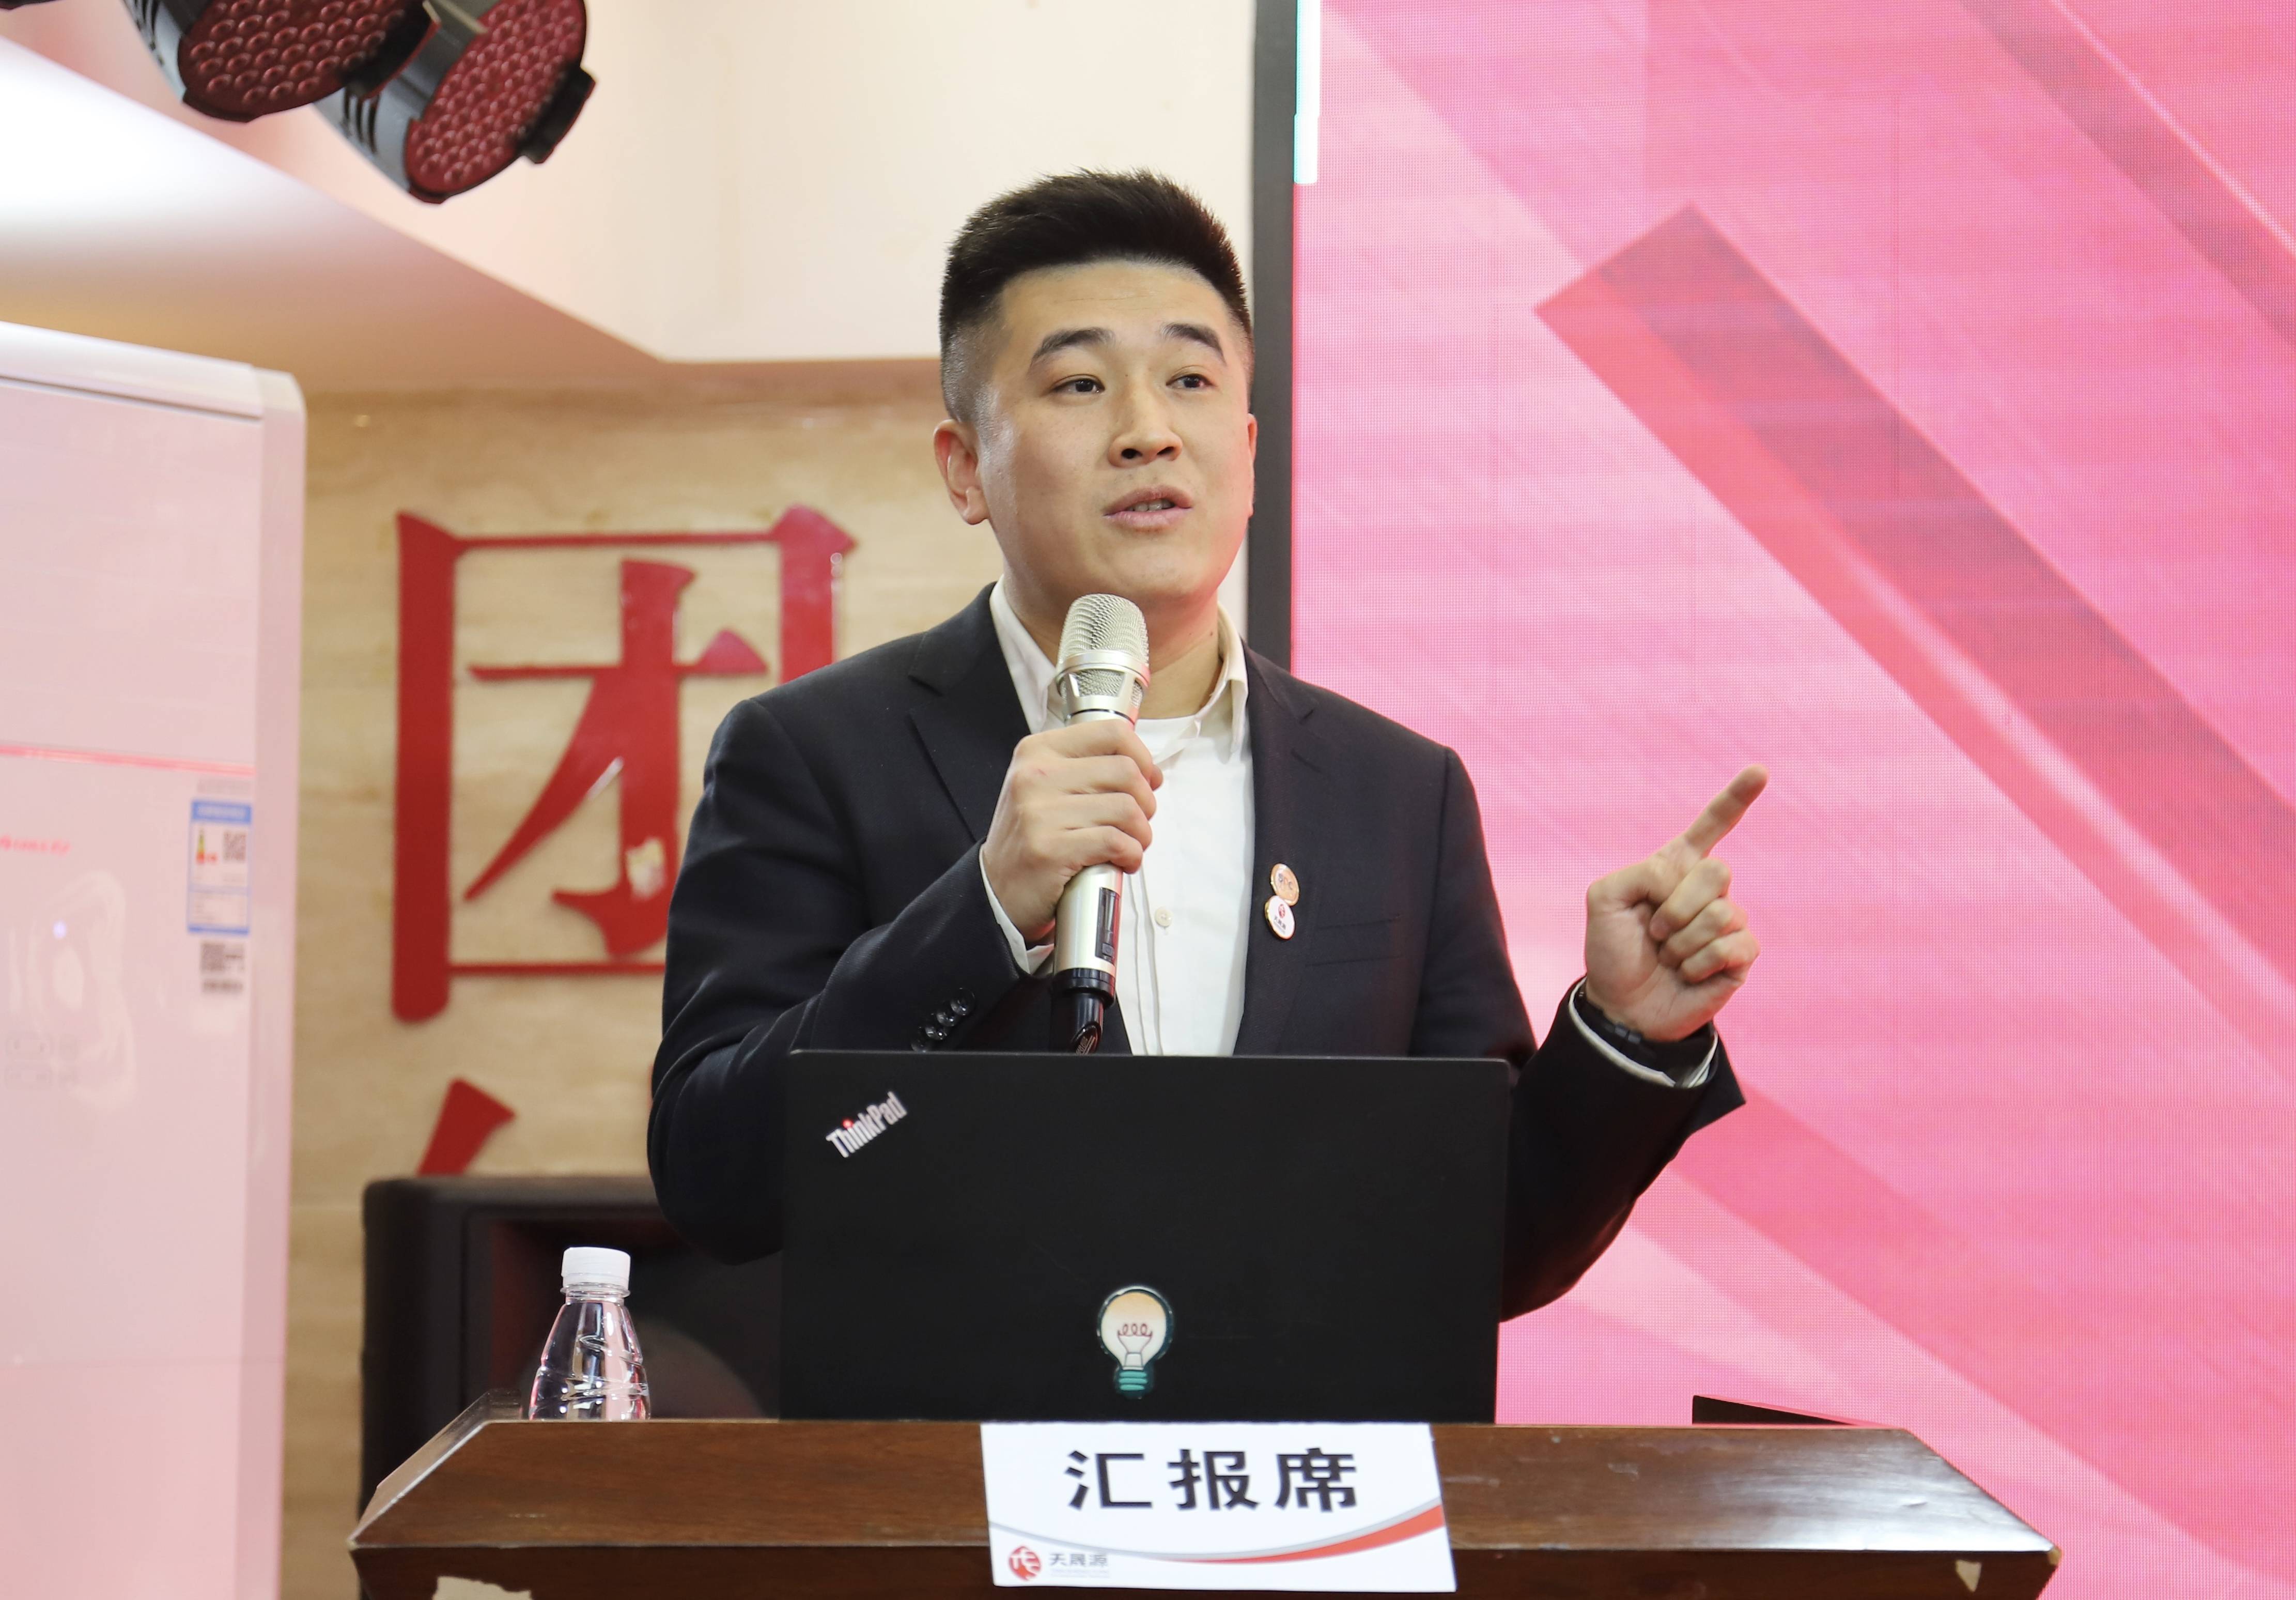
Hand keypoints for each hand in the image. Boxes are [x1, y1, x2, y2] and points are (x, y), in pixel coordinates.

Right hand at [981, 719, 1162, 940]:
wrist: (997, 888)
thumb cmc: (1034, 837)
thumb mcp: (1049, 787)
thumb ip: (1090, 769)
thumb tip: (1148, 771)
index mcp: (1039, 750)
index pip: (1112, 733)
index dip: (1142, 758)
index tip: (1147, 781)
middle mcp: (1036, 775)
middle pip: (1125, 771)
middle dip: (1146, 802)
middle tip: (1136, 823)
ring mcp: (1040, 812)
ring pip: (1126, 808)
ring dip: (1141, 833)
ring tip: (1130, 845)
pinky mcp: (1050, 849)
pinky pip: (1115, 842)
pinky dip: (1131, 855)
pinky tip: (1122, 861)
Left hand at [1582, 766, 1767, 1042]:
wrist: (1621, 1006)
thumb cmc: (1613, 951)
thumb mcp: (1605, 899)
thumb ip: (1641, 872)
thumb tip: (1688, 882)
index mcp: (1676, 868)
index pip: (1712, 826)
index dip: (1736, 797)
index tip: (1760, 770)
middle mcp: (1708, 891)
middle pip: (1718, 871)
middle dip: (1675, 906)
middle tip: (1654, 931)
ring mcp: (1729, 923)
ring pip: (1722, 913)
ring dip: (1681, 942)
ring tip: (1667, 957)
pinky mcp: (1741, 957)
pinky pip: (1731, 946)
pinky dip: (1698, 963)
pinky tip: (1688, 974)